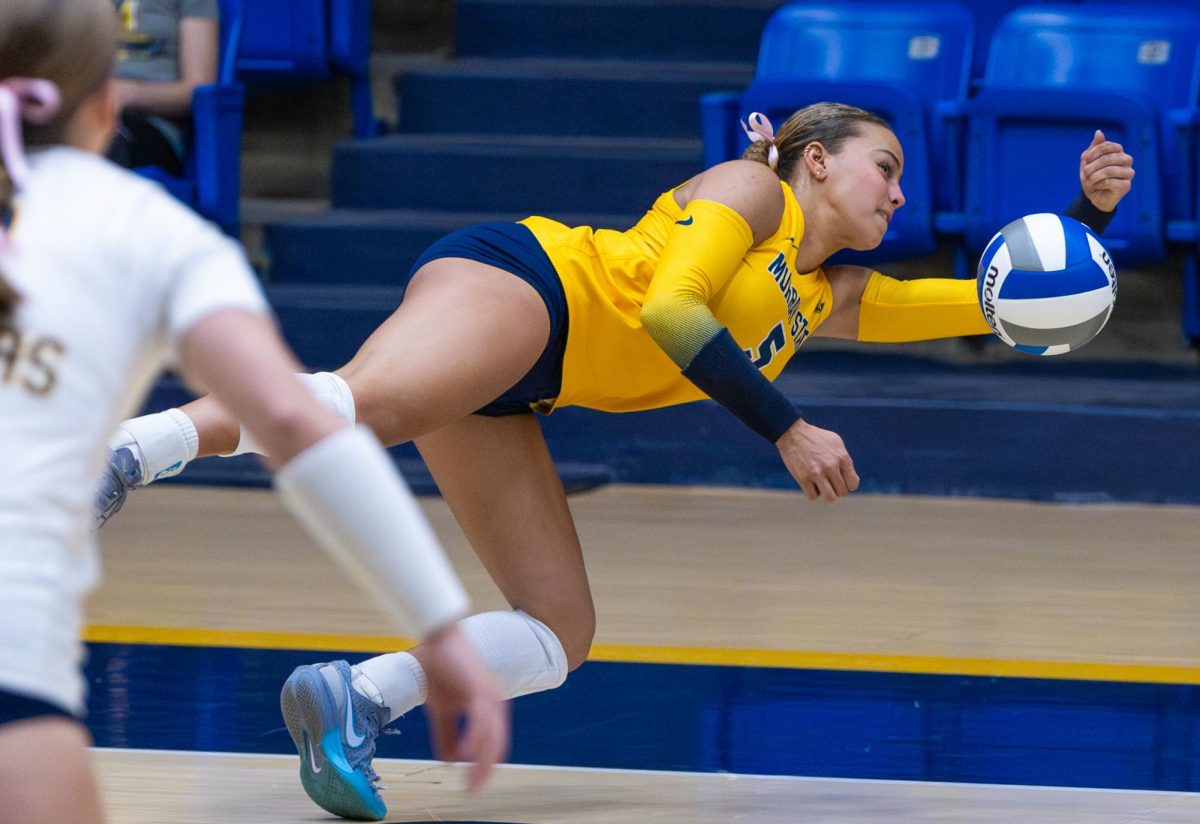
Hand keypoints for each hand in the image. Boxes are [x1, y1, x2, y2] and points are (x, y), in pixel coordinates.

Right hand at [419, 624, 509, 790]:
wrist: (436, 639)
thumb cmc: (439, 670)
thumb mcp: (442, 711)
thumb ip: (446, 735)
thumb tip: (448, 761)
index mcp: (488, 707)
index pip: (494, 743)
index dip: (486, 766)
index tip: (474, 786)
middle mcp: (494, 702)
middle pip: (497, 743)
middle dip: (486, 770)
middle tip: (473, 791)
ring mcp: (490, 694)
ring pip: (492, 735)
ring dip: (482, 760)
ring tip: (471, 780)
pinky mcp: (480, 687)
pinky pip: (481, 719)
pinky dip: (474, 739)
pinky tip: (465, 755)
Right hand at [776, 419, 859, 501]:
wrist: (793, 434)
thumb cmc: (816, 438)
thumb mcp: (836, 443)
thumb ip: (846, 461)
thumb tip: (852, 480)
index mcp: (842, 457)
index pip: (853, 483)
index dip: (848, 485)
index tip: (841, 480)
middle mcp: (831, 466)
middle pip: (842, 492)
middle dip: (837, 489)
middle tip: (829, 482)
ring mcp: (817, 473)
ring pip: (830, 497)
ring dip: (827, 494)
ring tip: (822, 485)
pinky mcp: (803, 478)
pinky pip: (813, 496)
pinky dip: (812, 492)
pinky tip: (810, 483)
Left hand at [1079, 130, 1134, 212]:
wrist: (1092, 197)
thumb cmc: (1092, 176)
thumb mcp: (1088, 161)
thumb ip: (1094, 147)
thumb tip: (1099, 132)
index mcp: (1118, 152)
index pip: (1109, 146)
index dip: (1095, 152)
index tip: (1086, 160)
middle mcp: (1127, 160)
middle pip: (1109, 158)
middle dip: (1092, 166)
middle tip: (1085, 173)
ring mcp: (1129, 173)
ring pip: (1109, 170)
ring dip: (1094, 176)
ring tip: (1089, 181)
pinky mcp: (1126, 185)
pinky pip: (1110, 181)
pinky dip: (1098, 184)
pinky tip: (1097, 186)